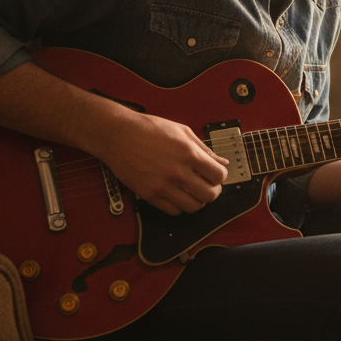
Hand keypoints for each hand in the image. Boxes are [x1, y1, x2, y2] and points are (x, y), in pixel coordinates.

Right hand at [94, 113, 229, 215]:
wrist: (118, 135)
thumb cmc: (148, 129)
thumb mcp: (182, 131)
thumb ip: (204, 149)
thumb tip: (222, 161)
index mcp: (188, 153)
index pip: (219, 176)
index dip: (220, 176)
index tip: (215, 174)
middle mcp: (177, 172)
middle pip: (210, 195)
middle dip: (213, 191)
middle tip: (207, 185)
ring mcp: (163, 185)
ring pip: (193, 207)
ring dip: (197, 200)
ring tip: (192, 191)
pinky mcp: (149, 195)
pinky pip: (174, 211)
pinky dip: (180, 206)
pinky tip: (177, 195)